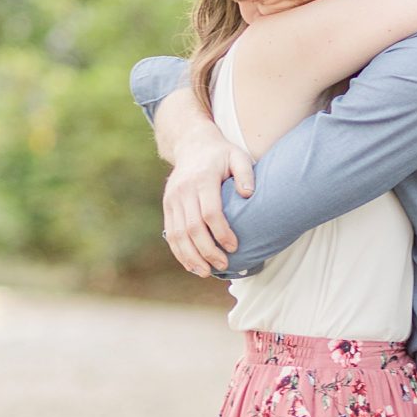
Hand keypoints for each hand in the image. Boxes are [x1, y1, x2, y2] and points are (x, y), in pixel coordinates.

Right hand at [162, 121, 254, 276]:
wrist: (192, 144)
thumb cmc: (221, 154)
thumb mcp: (238, 156)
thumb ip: (246, 173)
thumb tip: (248, 195)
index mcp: (202, 179)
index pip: (210, 212)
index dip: (222, 233)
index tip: (234, 247)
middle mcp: (183, 190)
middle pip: (193, 228)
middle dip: (208, 250)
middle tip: (223, 265)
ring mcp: (172, 199)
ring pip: (178, 234)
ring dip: (191, 257)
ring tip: (206, 272)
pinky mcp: (167, 206)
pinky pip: (171, 233)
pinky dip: (179, 252)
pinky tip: (191, 265)